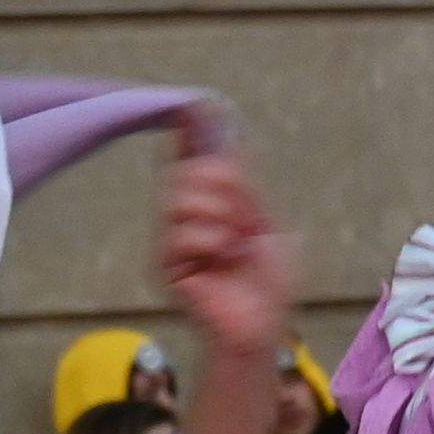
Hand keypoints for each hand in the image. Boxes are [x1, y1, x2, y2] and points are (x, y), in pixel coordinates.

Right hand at [155, 137, 293, 366]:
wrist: (263, 328)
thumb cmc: (268, 284)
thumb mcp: (268, 224)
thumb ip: (247, 186)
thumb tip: (232, 139)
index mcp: (210, 207)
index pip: (190, 161)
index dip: (189, 134)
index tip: (193, 105)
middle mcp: (185, 220)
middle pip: (183, 172)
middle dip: (218, 181)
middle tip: (242, 211)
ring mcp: (172, 243)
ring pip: (178, 198)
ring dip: (216, 214)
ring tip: (234, 240)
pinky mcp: (165, 266)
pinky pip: (179, 234)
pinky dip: (208, 241)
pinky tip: (221, 259)